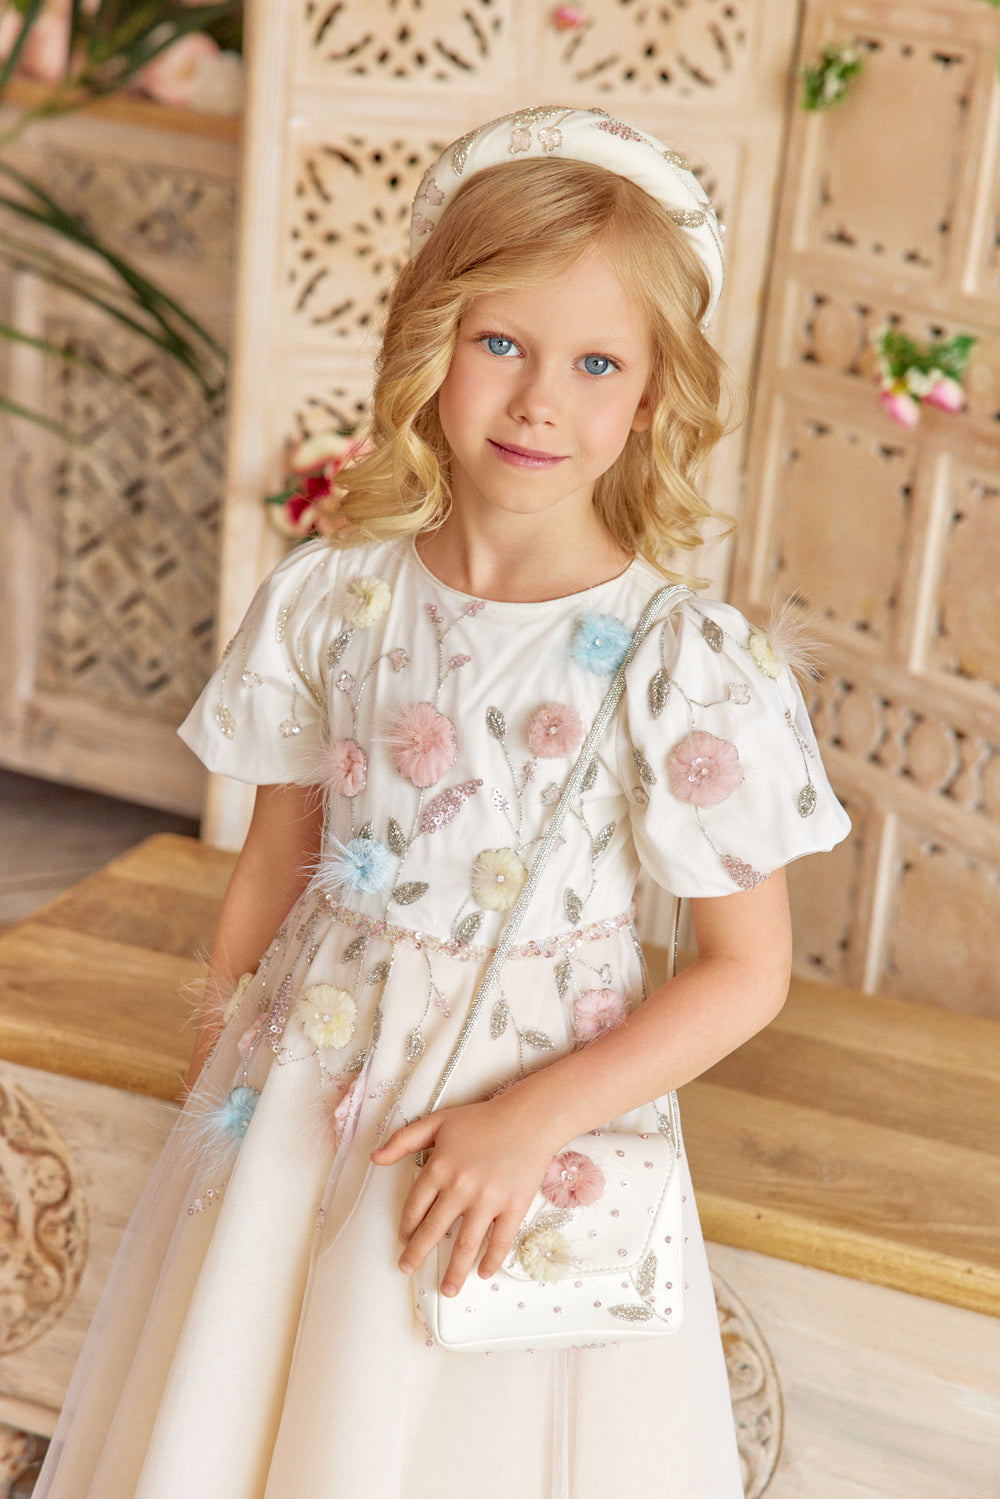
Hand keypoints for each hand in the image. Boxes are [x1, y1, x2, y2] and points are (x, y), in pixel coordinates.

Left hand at [371, 1095, 557, 1295]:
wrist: (529, 1118)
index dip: (406, 1227)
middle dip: (417, 1254)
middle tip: (407, 1269)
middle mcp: (460, 1188)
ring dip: (454, 1271)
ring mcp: (488, 1200)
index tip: (404, 1238)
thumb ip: (404, 1140)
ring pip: (465, 1244)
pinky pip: (500, 1241)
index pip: (415, 1207)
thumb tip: (374, 1157)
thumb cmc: (482, 1119)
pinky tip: (483, 1272)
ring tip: (447, 1289)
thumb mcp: (438, 1122)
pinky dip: (491, 1260)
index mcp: (439, 1168)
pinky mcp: (513, 1207)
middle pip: (433, 1230)